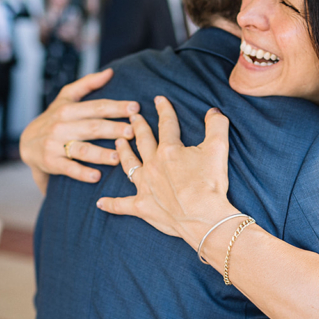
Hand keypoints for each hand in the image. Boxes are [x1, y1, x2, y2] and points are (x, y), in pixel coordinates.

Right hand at [19, 69, 138, 193]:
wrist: (26, 143)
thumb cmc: (54, 119)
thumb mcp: (65, 99)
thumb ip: (87, 84)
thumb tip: (110, 72)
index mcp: (68, 109)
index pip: (96, 107)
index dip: (116, 107)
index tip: (135, 108)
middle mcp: (61, 125)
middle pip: (92, 127)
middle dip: (113, 129)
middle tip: (132, 132)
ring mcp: (55, 144)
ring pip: (81, 149)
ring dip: (100, 153)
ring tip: (118, 157)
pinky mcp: (51, 162)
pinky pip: (68, 168)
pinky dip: (82, 173)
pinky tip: (97, 177)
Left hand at [96, 97, 234, 248]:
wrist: (204, 218)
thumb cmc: (211, 185)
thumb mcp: (218, 149)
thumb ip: (216, 125)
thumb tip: (213, 110)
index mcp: (169, 150)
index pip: (166, 124)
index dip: (164, 110)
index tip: (159, 99)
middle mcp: (152, 165)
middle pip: (143, 141)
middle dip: (138, 126)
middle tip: (132, 116)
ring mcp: (145, 186)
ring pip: (129, 165)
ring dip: (123, 153)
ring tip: (118, 142)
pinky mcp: (141, 207)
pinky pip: (121, 205)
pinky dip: (110, 204)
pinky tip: (99, 202)